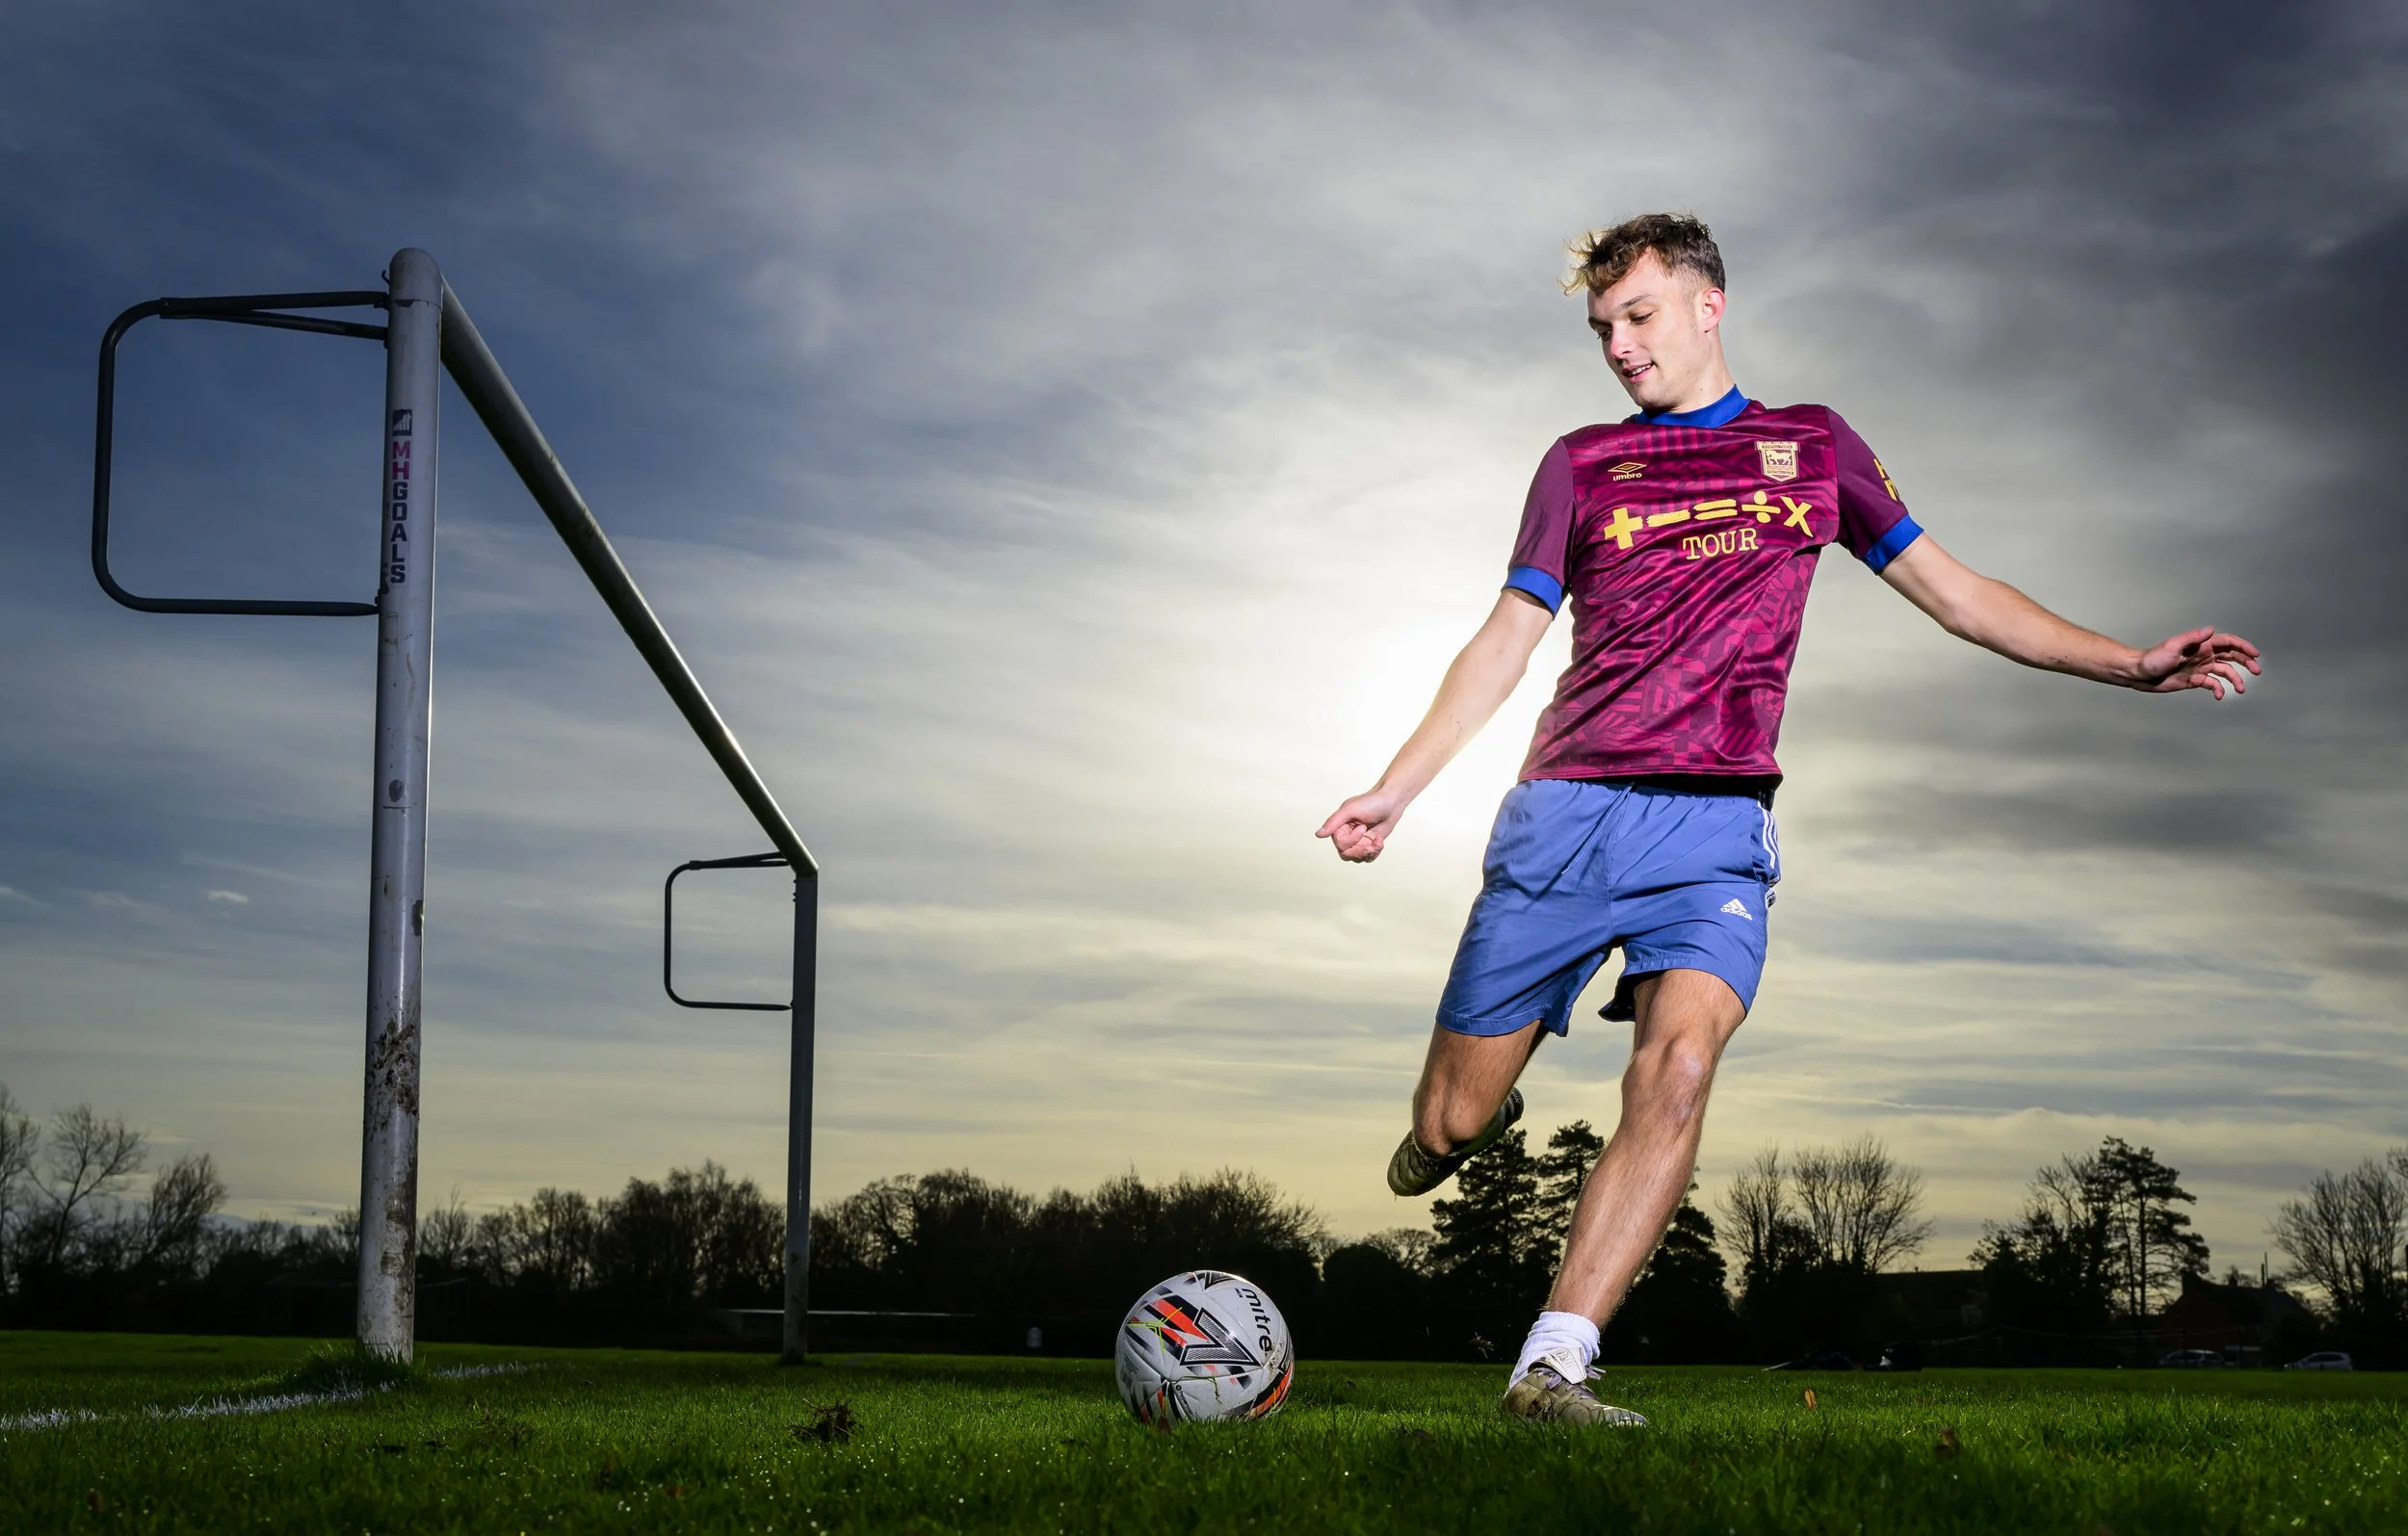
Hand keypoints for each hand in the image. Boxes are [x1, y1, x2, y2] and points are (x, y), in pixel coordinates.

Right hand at [1317, 788, 1407, 862]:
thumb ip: (1333, 822)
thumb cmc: (1371, 802)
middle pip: (1346, 854)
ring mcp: (1358, 841)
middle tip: (1371, 846)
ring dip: (1369, 853)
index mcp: (1339, 826)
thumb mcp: (1350, 810)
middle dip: (1360, 852)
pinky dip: (1375, 852)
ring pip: (1357, 858)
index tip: (1363, 827)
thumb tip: (1318, 835)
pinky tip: (1380, 842)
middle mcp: (1347, 835)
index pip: (1340, 844)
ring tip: (1378, 843)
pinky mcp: (1369, 844)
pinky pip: (1368, 857)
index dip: (1351, 840)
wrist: (1391, 802)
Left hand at [2134, 626, 2261, 698]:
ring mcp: (2200, 668)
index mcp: (2201, 645)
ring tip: (2240, 689)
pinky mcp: (2194, 680)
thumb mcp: (2173, 647)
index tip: (2255, 654)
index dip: (2243, 646)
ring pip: (2224, 671)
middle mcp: (2203, 655)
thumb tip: (2211, 630)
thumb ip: (2192, 638)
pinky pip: (2212, 684)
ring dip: (2235, 679)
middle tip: (2256, 671)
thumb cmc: (2153, 658)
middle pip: (2231, 656)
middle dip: (2246, 662)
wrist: (2140, 674)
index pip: (2227, 642)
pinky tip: (2218, 695)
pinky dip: (2218, 689)